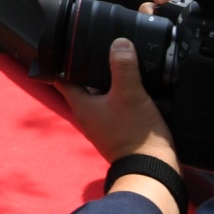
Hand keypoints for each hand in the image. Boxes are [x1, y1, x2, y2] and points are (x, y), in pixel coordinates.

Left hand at [54, 37, 178, 167]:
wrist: (152, 169)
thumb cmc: (135, 135)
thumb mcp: (129, 94)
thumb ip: (124, 67)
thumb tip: (120, 44)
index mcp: (81, 106)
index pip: (61, 78)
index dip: (60, 60)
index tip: (64, 45)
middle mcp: (88, 116)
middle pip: (82, 84)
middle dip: (89, 67)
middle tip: (98, 48)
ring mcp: (103, 124)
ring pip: (100, 95)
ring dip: (108, 81)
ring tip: (120, 62)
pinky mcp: (118, 130)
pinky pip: (115, 106)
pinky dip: (121, 95)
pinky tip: (135, 86)